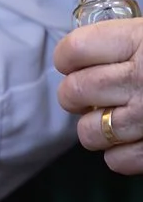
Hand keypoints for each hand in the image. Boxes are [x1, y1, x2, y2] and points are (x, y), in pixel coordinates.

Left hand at [55, 19, 142, 173]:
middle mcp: (142, 80)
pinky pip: (117, 161)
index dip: (67, 58)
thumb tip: (85, 50)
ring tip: (110, 117)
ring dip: (94, 127)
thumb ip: (126, 40)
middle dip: (74, 95)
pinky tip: (131, 140)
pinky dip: (119, 154)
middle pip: (74, 92)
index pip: (74, 50)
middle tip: (88, 93)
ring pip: (89, 132)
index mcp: (141, 41)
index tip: (72, 61)